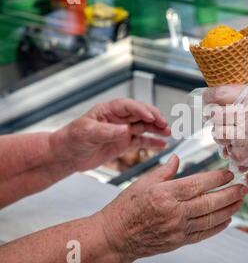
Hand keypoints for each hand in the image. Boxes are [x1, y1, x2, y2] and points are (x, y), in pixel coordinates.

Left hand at [50, 99, 170, 171]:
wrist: (66, 155)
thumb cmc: (71, 139)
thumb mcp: (87, 133)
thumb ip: (107, 131)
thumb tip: (126, 130)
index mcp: (108, 110)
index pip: (129, 106)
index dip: (142, 110)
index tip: (152, 116)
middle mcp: (118, 119)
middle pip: (141, 115)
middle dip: (154, 118)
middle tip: (164, 124)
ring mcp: (122, 131)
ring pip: (144, 127)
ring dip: (156, 129)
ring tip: (167, 132)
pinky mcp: (123, 143)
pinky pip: (141, 142)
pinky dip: (152, 143)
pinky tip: (162, 145)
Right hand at [99, 155, 247, 261]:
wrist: (115, 237)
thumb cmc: (126, 209)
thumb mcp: (143, 183)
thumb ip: (164, 171)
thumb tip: (178, 158)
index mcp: (165, 194)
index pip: (198, 185)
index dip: (217, 179)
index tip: (229, 174)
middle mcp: (174, 213)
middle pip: (210, 203)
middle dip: (230, 194)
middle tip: (243, 187)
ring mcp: (178, 229)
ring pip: (210, 219)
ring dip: (229, 210)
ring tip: (240, 201)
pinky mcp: (179, 241)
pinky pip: (204, 234)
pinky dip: (218, 227)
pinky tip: (227, 219)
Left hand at [204, 81, 247, 170]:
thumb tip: (237, 93)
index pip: (216, 94)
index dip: (210, 98)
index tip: (209, 100)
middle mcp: (245, 115)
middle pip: (215, 117)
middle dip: (217, 118)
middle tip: (222, 120)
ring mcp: (247, 136)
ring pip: (220, 137)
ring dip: (224, 136)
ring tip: (234, 135)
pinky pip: (233, 155)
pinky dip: (235, 153)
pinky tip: (243, 150)